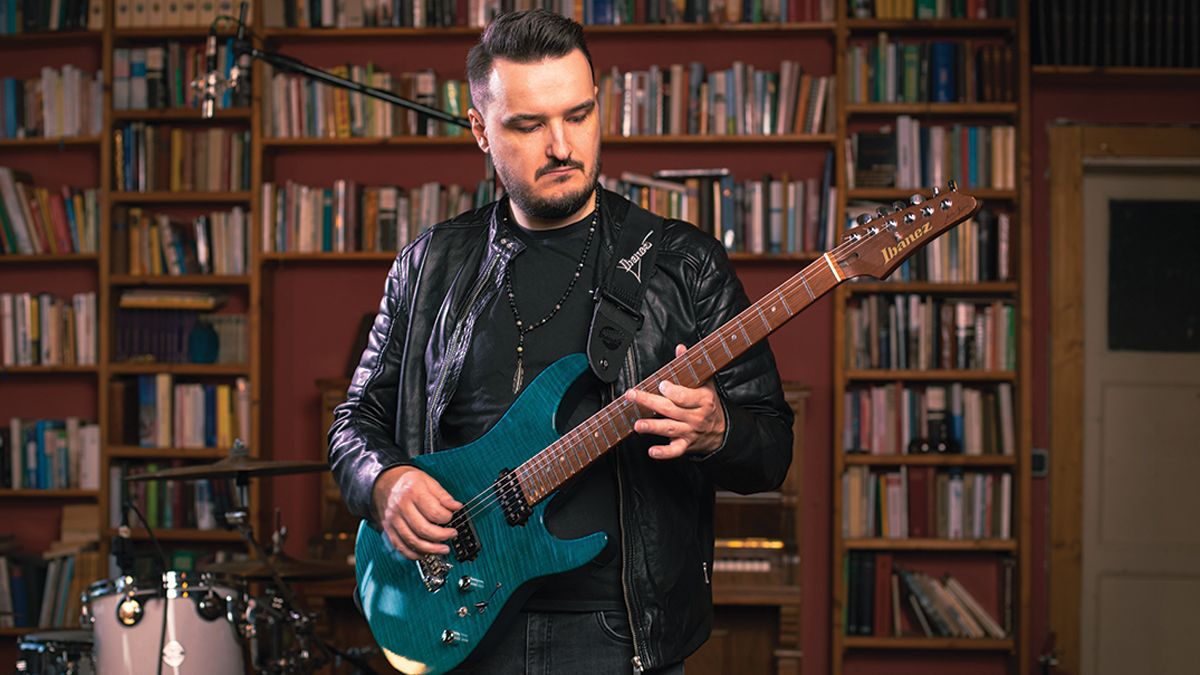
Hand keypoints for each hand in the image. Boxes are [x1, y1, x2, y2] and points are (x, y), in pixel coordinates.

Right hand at [372, 465, 462, 559]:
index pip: (433, 511)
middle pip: (423, 529)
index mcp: (413, 492)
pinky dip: (414, 554)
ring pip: (412, 541)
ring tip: (444, 549)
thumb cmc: (409, 483)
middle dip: (441, 536)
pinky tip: (426, 554)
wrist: (385, 483)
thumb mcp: (428, 481)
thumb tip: (457, 507)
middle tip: (452, 534)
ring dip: (431, 549)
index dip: (446, 517)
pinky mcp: (389, 530)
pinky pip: (401, 546)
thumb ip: (443, 495)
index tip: (452, 517)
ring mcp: (393, 520)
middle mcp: (401, 507)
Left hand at [624, 344, 726, 459]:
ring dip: (653, 427)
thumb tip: (680, 348)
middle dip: (650, 402)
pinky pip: (675, 451)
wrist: (722, 431)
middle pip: (671, 410)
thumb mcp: (705, 383)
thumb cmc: (708, 404)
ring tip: (637, 425)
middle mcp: (696, 416)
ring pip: (670, 429)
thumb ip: (690, 366)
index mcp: (703, 400)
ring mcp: (690, 432)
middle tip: (632, 396)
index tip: (661, 384)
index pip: (685, 396)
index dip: (672, 390)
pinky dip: (664, 453)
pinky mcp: (686, 445)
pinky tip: (652, 451)